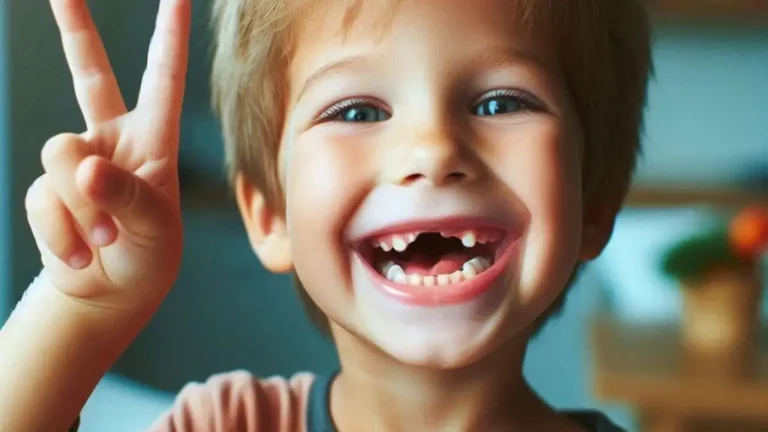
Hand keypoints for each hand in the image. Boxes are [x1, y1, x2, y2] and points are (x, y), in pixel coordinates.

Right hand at [24, 0, 190, 307]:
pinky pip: (42, 198)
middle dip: (73, 25)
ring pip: (59, 154)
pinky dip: (61, 232)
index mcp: (155, 139)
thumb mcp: (155, 229)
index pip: (163, 79)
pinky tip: (80, 254)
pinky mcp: (47, 189)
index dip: (168, 36)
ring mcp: (76, 162)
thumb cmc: (150, 256)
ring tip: (104, 239)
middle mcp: (113, 139)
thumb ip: (125, 195)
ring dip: (81, 206)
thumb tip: (84, 165)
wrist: (111, 292)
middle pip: (88, 70)